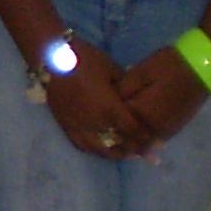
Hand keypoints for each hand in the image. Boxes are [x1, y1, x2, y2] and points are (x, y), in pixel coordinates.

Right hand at [41, 37, 157, 160]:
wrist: (52, 57)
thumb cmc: (85, 59)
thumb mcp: (112, 70)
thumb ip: (125, 88)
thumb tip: (135, 99)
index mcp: (109, 108)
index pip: (132, 131)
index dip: (146, 141)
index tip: (157, 147)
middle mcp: (94, 122)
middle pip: (117, 145)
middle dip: (132, 151)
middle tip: (143, 153)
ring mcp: (77, 125)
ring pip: (98, 149)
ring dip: (112, 153)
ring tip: (122, 152)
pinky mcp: (64, 124)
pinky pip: (81, 144)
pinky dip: (93, 149)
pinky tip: (99, 146)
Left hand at [112, 47, 210, 148]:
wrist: (202, 68)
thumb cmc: (168, 66)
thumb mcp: (141, 72)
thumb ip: (124, 89)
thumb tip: (110, 101)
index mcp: (143, 112)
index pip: (118, 123)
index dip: (106, 122)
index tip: (96, 120)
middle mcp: (155, 127)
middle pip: (131, 137)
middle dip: (118, 135)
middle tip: (105, 130)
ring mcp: (168, 130)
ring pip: (144, 140)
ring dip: (133, 139)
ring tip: (120, 130)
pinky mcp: (176, 128)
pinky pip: (156, 137)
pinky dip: (146, 136)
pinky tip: (139, 128)